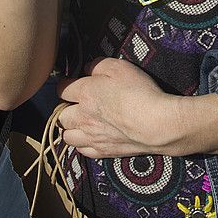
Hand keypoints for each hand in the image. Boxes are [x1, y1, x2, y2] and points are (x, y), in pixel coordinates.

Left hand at [56, 58, 183, 158]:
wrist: (157, 124)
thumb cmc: (140, 92)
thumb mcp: (120, 67)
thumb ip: (99, 65)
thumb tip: (88, 69)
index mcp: (85, 93)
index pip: (62, 89)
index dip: (65, 85)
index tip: (71, 83)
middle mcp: (83, 117)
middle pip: (61, 116)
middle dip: (66, 109)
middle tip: (76, 105)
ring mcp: (92, 137)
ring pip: (67, 136)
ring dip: (71, 129)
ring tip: (80, 123)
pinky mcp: (103, 151)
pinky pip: (82, 150)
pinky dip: (82, 144)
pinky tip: (90, 138)